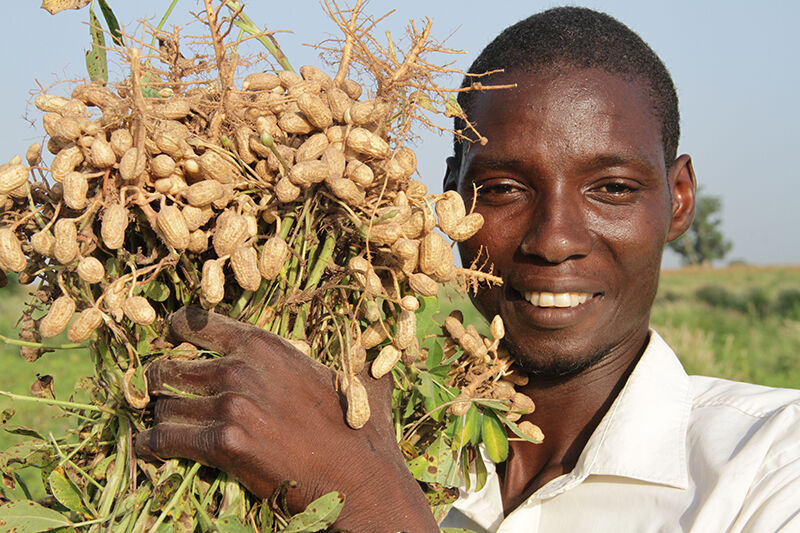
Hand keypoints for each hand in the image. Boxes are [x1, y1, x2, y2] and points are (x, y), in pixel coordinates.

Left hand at [135, 306, 436, 531]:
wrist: (360, 478)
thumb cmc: (362, 432)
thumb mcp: (359, 379)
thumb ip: (356, 358)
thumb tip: (378, 347)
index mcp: (267, 346)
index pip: (198, 323)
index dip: (178, 330)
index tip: (171, 339)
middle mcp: (241, 368)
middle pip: (171, 367)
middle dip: (162, 382)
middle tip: (163, 394)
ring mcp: (231, 405)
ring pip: (164, 404)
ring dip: (162, 417)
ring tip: (164, 426)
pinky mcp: (224, 444)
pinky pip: (164, 439)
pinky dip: (152, 446)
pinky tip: (150, 449)